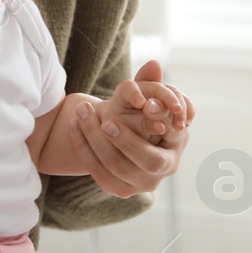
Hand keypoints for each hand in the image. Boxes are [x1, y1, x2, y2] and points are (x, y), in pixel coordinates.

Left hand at [67, 60, 191, 197]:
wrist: (130, 134)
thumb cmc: (145, 110)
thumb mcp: (150, 96)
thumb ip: (150, 82)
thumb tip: (153, 64)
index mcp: (178, 144)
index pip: (164, 140)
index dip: (143, 133)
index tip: (118, 116)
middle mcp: (166, 169)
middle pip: (144, 160)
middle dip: (123, 141)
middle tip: (104, 122)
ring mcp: (143, 183)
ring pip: (115, 167)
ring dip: (93, 140)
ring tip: (80, 115)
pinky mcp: (121, 189)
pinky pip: (98, 173)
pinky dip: (83, 149)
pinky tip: (73, 127)